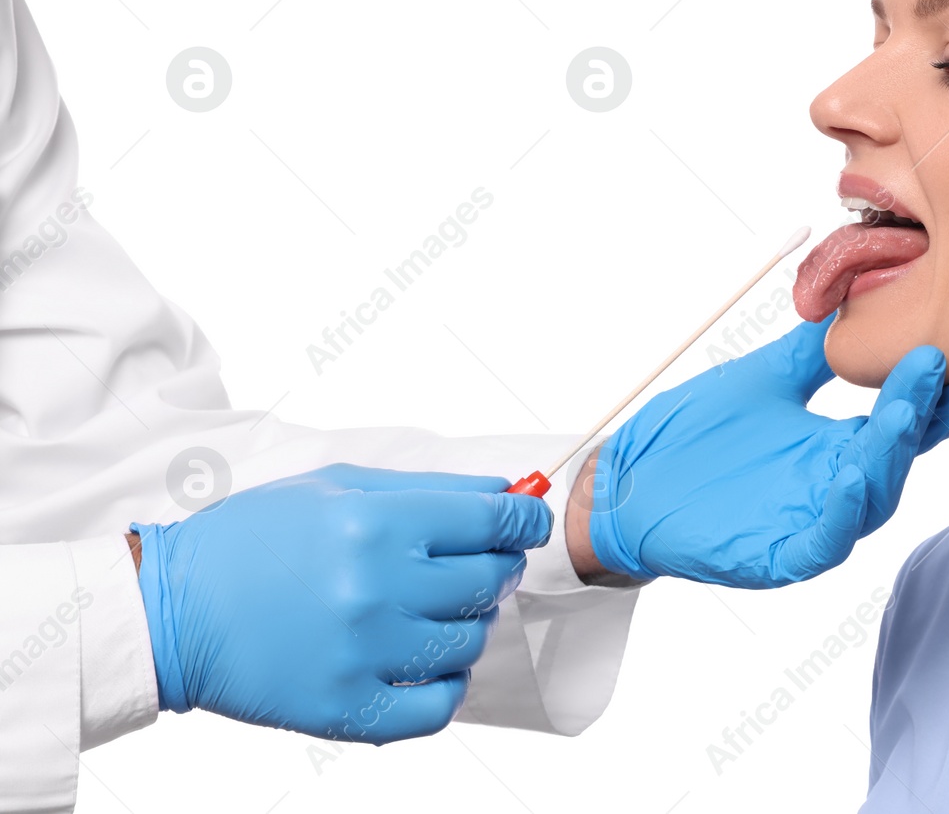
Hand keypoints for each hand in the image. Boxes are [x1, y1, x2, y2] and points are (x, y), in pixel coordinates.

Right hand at [131, 464, 551, 743]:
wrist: (173, 609)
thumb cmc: (256, 538)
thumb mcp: (337, 486)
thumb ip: (429, 488)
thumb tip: (506, 492)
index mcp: (373, 523)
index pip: (490, 520)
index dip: (523, 520)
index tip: (527, 522)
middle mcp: (374, 587)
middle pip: (489, 582)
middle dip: (498, 568)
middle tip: (478, 565)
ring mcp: (362, 653)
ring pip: (469, 643)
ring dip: (468, 625)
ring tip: (434, 612)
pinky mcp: (344, 709)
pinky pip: (438, 708)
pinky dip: (448, 688)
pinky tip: (428, 666)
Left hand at [585, 312, 948, 587]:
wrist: (628, 479)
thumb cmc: (693, 435)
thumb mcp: (763, 379)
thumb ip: (813, 351)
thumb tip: (856, 299)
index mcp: (837, 447)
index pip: (900, 423)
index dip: (936, 398)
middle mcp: (834, 487)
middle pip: (895, 458)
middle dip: (921, 415)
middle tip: (934, 371)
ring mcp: (809, 524)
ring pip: (868, 501)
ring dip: (889, 458)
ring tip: (901, 414)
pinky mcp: (777, 556)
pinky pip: (821, 542)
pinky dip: (842, 514)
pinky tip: (851, 476)